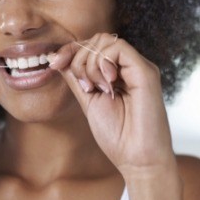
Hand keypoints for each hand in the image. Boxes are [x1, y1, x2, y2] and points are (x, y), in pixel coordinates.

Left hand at [49, 33, 175, 177]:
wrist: (137, 160)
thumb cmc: (117, 135)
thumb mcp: (88, 100)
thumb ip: (76, 78)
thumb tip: (58, 58)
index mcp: (118, 72)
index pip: (92, 46)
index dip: (70, 50)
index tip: (53, 64)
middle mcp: (130, 66)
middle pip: (97, 39)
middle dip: (79, 58)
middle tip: (84, 86)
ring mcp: (139, 67)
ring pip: (105, 40)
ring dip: (90, 63)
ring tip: (96, 88)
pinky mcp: (146, 71)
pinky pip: (118, 48)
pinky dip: (103, 63)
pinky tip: (107, 84)